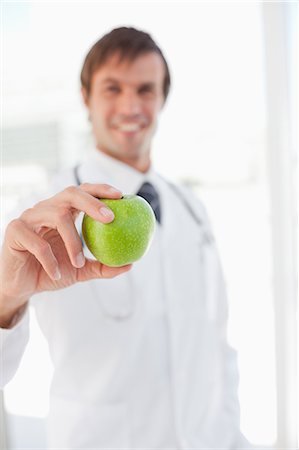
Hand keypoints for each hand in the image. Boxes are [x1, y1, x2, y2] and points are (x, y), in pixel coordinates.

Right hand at [0, 183, 131, 325]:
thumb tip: (131, 264)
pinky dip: (50, 260)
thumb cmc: (53, 271)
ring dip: (73, 241)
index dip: (101, 189)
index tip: (121, 195)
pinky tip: (56, 273)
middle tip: (110, 218)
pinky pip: (38, 242)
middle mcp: (47, 208)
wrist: (22, 286)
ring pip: (57, 217)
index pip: (83, 192)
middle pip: (71, 193)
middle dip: (92, 201)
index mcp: (63, 212)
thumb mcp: (81, 270)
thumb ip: (103, 266)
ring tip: (79, 262)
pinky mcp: (15, 230)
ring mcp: (30, 217)